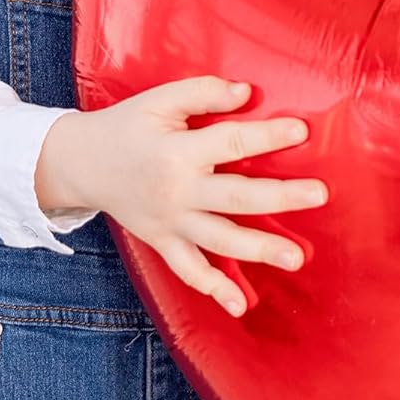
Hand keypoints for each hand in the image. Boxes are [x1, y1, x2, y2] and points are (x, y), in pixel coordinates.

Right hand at [35, 77, 327, 316]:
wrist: (80, 163)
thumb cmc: (127, 126)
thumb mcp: (159, 100)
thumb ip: (202, 93)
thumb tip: (245, 92)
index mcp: (178, 152)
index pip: (230, 142)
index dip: (267, 136)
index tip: (302, 132)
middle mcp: (177, 192)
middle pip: (235, 197)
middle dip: (279, 197)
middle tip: (319, 195)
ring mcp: (171, 223)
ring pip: (220, 240)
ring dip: (259, 250)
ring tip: (296, 258)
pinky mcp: (163, 242)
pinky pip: (189, 271)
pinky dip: (213, 290)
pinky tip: (240, 306)